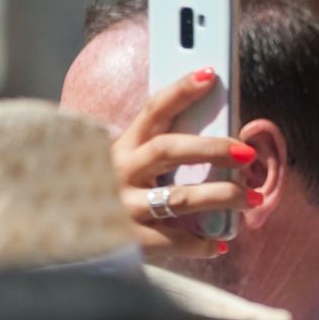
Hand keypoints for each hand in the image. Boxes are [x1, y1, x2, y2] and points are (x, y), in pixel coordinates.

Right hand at [111, 68, 259, 257]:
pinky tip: (218, 244)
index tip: (210, 75)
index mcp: (120, 147)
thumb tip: (217, 145)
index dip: (181, 91)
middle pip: (169, 150)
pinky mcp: (130, 240)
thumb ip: (156, 153)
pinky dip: (202, 244)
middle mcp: (119, 172)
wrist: (66, 235)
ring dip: (222, 196)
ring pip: (179, 198)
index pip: (152, 111)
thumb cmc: (109, 195)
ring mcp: (123, 206)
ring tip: (252, 198)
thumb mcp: (125, 166)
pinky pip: (175, 241)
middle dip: (213, 148)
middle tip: (247, 153)